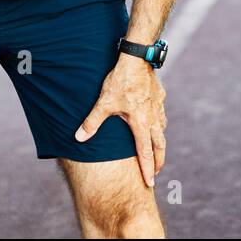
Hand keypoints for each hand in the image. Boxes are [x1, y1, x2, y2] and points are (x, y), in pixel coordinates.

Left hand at [74, 53, 166, 186]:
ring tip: (156, 149)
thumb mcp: (103, 103)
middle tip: (157, 172)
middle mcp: (152, 117)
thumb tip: (79, 138)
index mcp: (140, 123)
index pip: (145, 152)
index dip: (147, 169)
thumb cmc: (120, 81)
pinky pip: (161, 114)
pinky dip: (159, 123)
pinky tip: (155, 121)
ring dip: (159, 142)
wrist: (136, 58)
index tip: (150, 183)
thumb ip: (92, 122)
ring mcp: (158, 106)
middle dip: (159, 161)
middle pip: (159, 145)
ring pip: (162, 129)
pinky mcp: (160, 95)